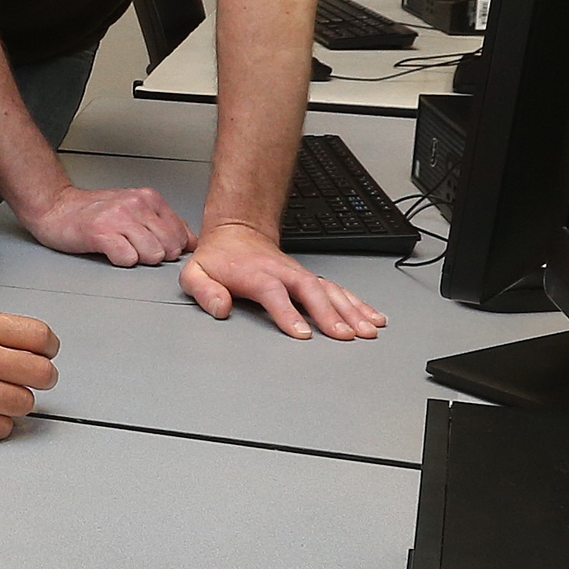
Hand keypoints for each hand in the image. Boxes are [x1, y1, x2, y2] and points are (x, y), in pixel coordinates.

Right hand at [17, 180, 191, 268]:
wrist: (56, 207)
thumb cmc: (93, 211)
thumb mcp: (135, 208)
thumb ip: (163, 222)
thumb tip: (190, 242)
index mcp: (149, 198)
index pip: (182, 234)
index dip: (171, 248)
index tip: (156, 247)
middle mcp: (137, 205)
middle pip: (170, 248)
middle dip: (157, 255)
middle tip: (135, 249)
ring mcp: (119, 219)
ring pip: (152, 255)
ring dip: (138, 259)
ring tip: (121, 248)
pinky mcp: (101, 233)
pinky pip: (128, 259)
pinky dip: (121, 261)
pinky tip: (111, 251)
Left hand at [180, 221, 387, 339]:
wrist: (237, 232)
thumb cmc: (219, 258)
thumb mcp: (195, 272)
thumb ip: (204, 290)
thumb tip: (220, 307)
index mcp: (257, 274)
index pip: (276, 294)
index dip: (289, 314)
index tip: (303, 333)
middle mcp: (284, 274)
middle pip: (311, 292)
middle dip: (331, 314)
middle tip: (345, 335)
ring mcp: (300, 275)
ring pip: (331, 291)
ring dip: (352, 310)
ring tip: (368, 330)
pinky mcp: (311, 279)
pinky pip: (338, 290)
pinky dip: (358, 304)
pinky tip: (373, 317)